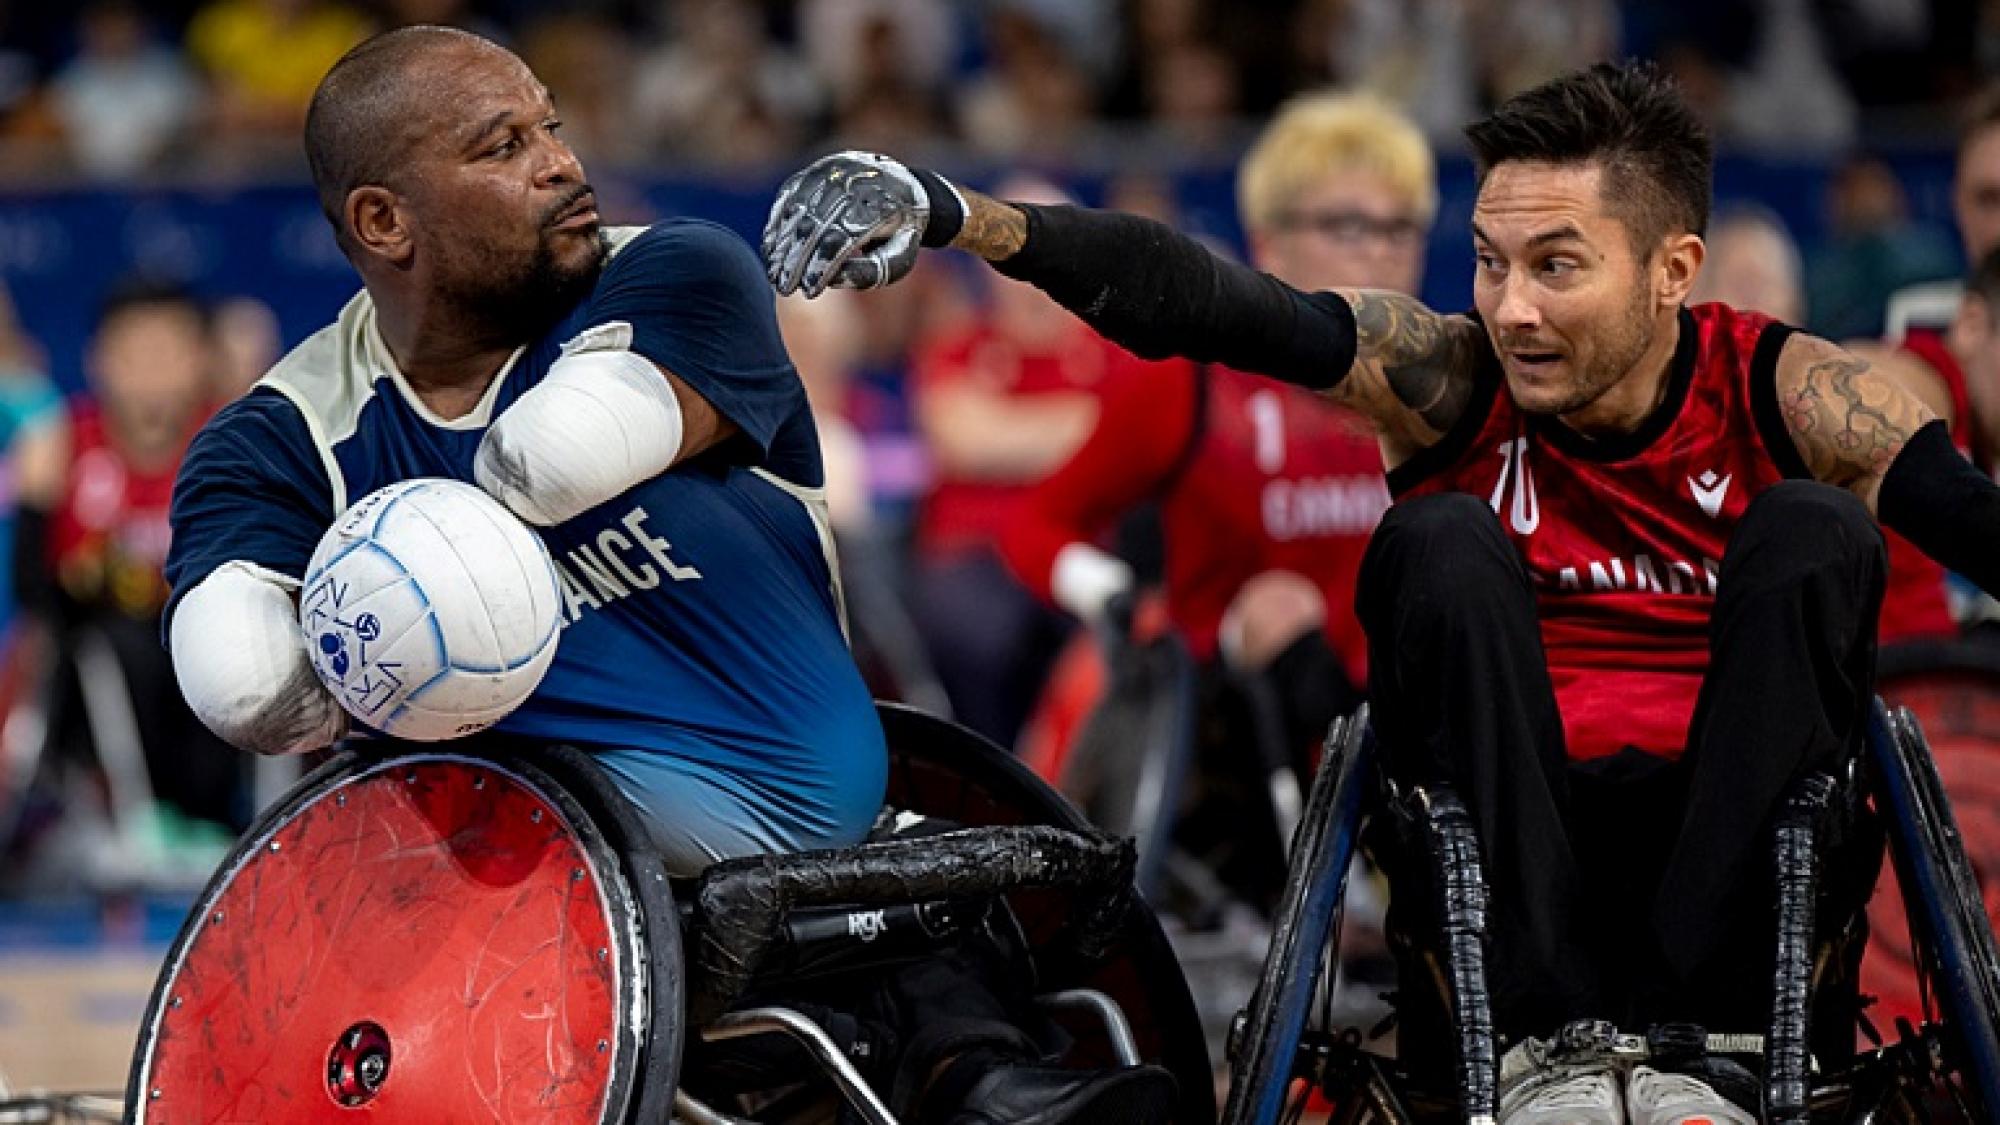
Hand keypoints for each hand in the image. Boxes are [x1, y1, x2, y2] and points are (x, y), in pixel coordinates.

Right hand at [764, 151, 930, 297]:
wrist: (904, 187)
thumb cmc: (898, 233)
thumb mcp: (898, 257)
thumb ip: (869, 272)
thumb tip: (831, 281)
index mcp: (880, 207)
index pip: (843, 240)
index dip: (822, 266)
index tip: (808, 291)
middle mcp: (853, 185)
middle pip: (816, 227)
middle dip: (796, 261)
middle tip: (783, 287)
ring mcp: (832, 174)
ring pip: (798, 212)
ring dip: (782, 246)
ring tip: (774, 274)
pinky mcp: (815, 173)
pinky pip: (789, 198)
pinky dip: (777, 225)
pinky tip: (770, 250)